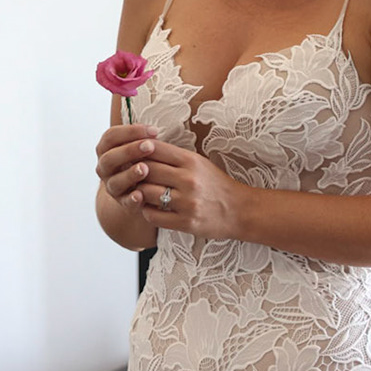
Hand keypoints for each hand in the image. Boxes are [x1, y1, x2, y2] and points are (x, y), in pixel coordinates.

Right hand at [95, 123, 161, 207]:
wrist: (142, 188)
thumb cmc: (144, 159)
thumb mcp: (141, 147)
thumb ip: (143, 138)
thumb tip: (154, 130)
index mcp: (107, 150)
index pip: (110, 137)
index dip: (130, 131)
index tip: (153, 130)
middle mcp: (105, 168)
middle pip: (110, 158)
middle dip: (129, 151)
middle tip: (149, 146)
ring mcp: (113, 186)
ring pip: (115, 181)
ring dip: (129, 174)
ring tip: (144, 169)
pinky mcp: (123, 202)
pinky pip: (125, 201)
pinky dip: (132, 199)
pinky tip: (140, 195)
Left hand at [126, 139, 244, 239]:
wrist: (240, 210)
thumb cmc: (216, 184)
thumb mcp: (200, 163)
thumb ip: (174, 157)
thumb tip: (142, 149)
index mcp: (191, 161)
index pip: (154, 148)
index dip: (138, 149)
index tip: (132, 154)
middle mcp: (188, 180)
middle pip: (146, 169)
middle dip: (135, 171)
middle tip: (130, 174)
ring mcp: (186, 202)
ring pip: (145, 193)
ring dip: (138, 192)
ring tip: (139, 191)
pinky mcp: (185, 222)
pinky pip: (152, 215)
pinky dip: (146, 211)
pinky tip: (150, 207)